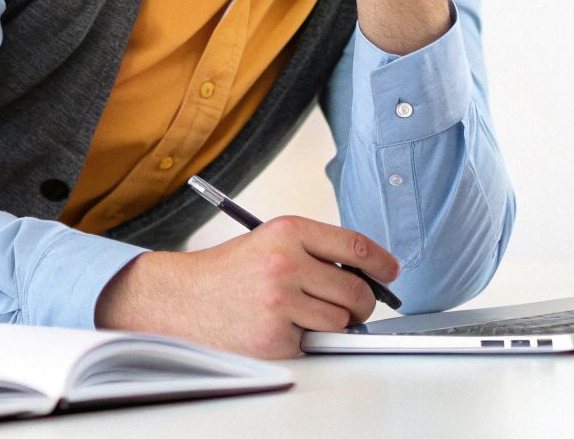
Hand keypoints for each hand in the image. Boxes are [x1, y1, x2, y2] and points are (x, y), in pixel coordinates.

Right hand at [93, 216, 399, 358]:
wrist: (182, 298)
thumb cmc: (229, 271)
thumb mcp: (270, 241)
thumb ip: (316, 250)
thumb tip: (369, 274)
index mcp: (288, 231)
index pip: (355, 247)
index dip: (382, 263)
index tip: (391, 273)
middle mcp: (286, 263)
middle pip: (356, 290)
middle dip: (362, 303)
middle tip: (354, 306)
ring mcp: (280, 302)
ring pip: (341, 321)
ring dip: (334, 324)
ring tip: (309, 315)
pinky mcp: (275, 336)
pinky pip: (314, 343)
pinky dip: (306, 340)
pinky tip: (282, 327)